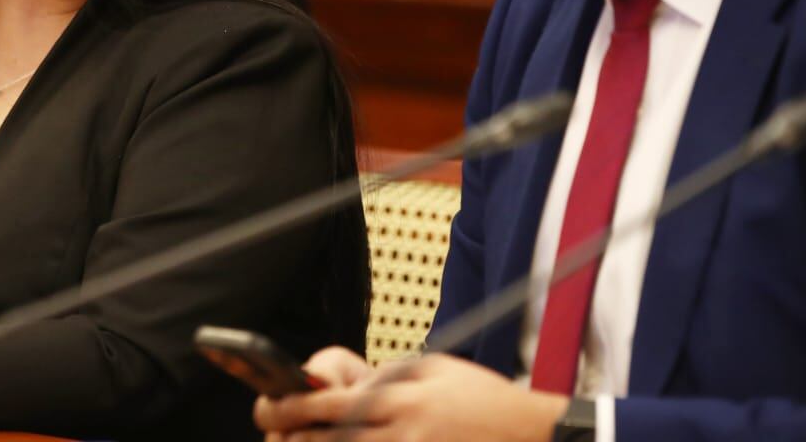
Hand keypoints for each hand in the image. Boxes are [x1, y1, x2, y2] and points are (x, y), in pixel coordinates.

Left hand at [255, 350, 567, 441]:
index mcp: (401, 396)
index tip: (269, 407)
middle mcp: (402, 430)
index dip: (291, 407)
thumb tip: (347, 385)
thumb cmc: (484, 401)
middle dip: (291, 438)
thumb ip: (390, 378)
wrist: (535, 435)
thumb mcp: (435, 370)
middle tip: (271, 434)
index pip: (330, 401)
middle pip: (329, 439)